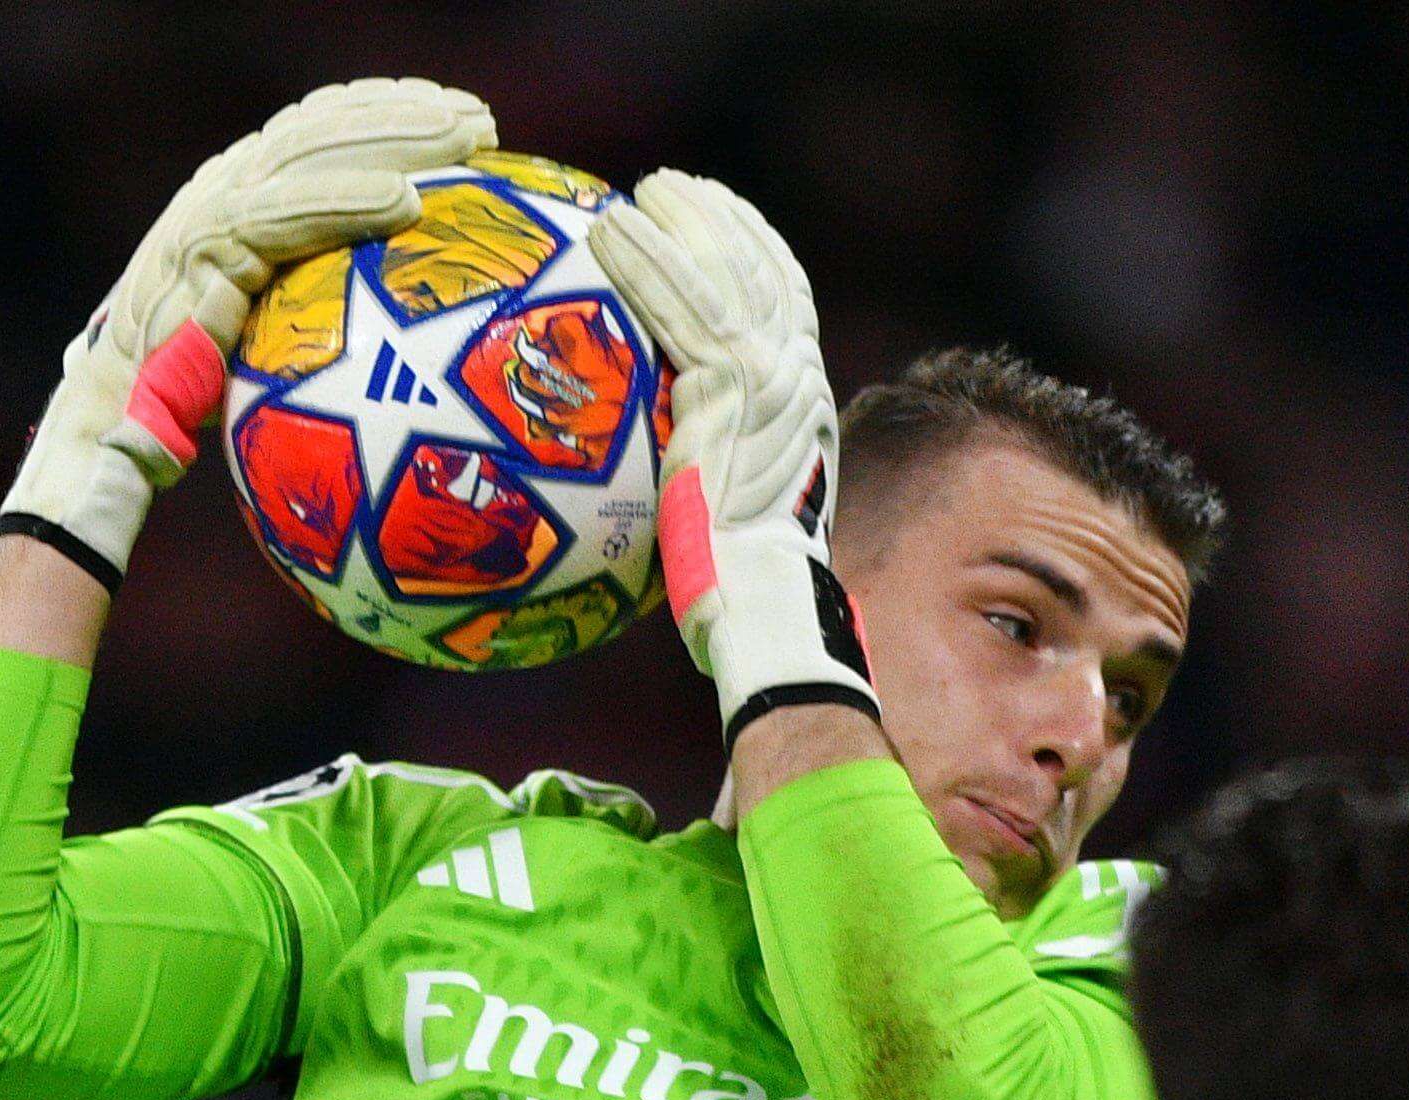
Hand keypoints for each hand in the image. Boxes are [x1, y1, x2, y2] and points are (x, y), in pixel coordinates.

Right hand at [3, 78, 494, 579]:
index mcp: (236, 200)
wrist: (116, 432)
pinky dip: (348, 203)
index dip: (383, 115)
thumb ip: (313, 305)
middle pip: (321, 131)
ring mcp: (209, 213)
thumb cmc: (188, 406)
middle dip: (403, 114)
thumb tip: (405, 326)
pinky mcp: (204, 249)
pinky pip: (289, 216)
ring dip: (395, 140)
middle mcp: (220, 190)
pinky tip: (407, 200)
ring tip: (465, 139)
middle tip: (479, 121)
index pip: (314, 137)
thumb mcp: (265, 342)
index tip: (456, 123)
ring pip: (312, 155)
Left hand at [588, 169, 872, 727]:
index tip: (718, 216)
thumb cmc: (730, 585)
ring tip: (639, 194)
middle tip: (670, 187)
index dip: (754, 249)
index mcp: (801, 399)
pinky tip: (607, 231)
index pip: (785, 301)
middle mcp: (797, 376)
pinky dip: (645, 263)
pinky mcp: (736, 386)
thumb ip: (703, 461)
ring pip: (724, 274)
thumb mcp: (722, 509)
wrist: (756, 604)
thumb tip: (649, 465)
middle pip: (760, 271)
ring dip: (680, 224)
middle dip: (718, 220)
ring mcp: (772, 376)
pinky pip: (682, 309)